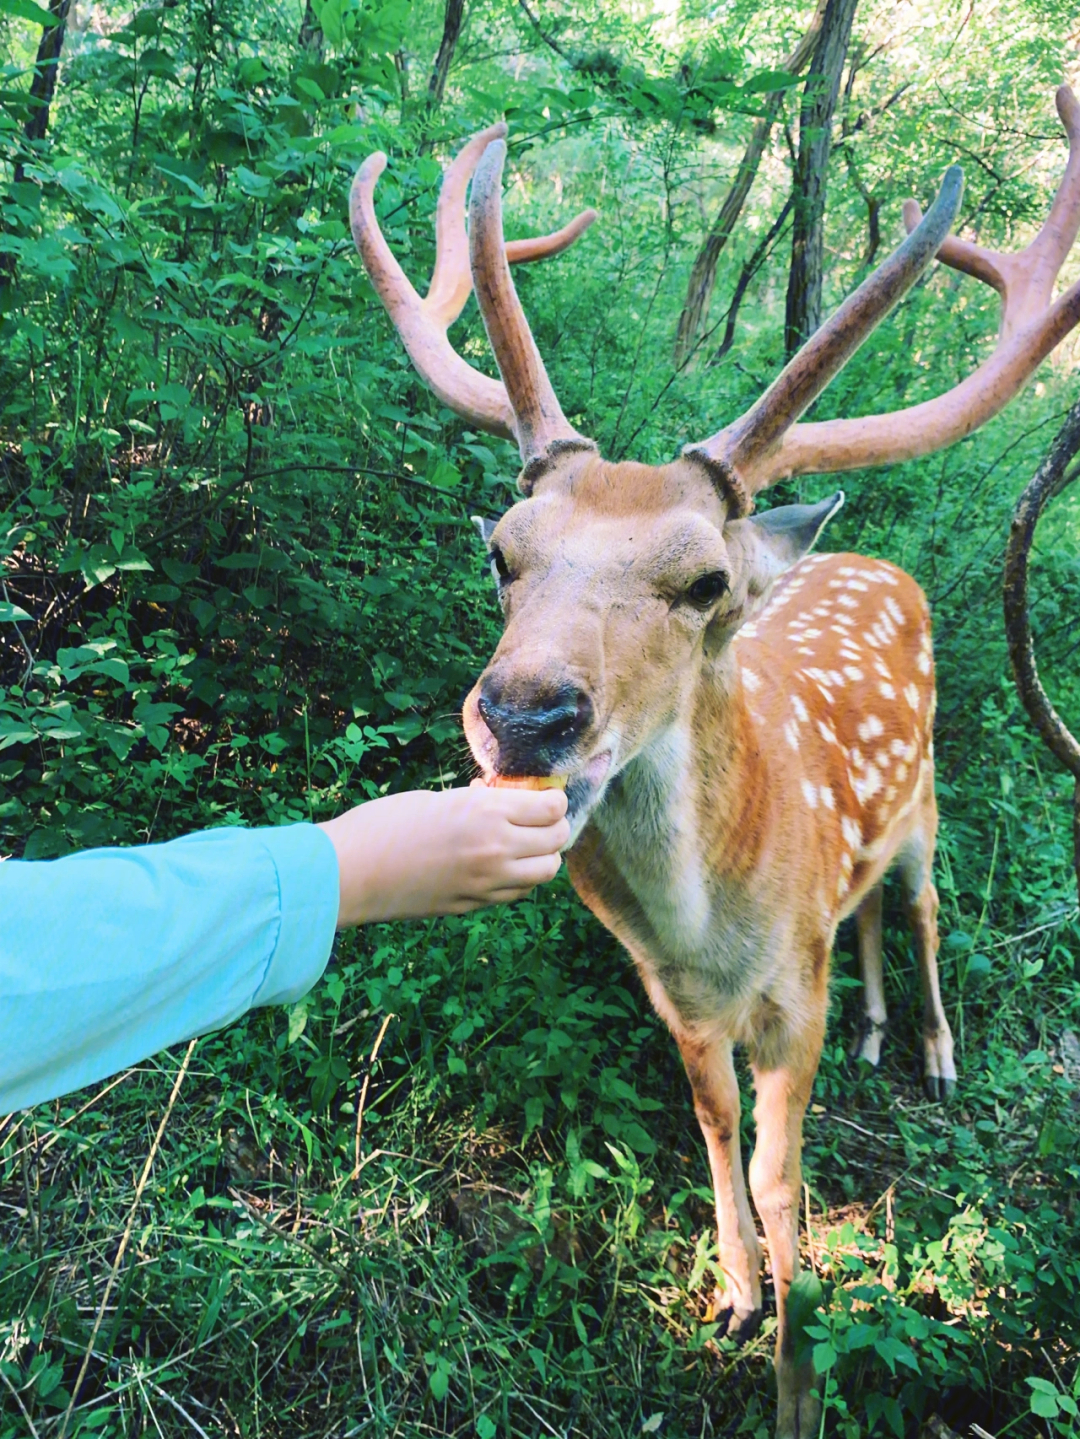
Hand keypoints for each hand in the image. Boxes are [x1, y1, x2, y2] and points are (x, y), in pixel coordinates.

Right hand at [316, 785, 569, 926]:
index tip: (542, 795)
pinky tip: (500, 866)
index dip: (552, 799)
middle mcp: (497, 848)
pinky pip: (518, 892)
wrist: (353, 872)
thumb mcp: (440, 799)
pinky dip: (520, 878)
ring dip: (542, 856)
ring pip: (546, 872)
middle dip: (553, 826)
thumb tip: (502, 800)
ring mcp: (488, 882)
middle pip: (557, 839)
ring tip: (523, 844)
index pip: (553, 807)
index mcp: (488, 812)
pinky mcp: (475, 905)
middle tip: (538, 818)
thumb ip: (478, 803)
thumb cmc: (385, 824)